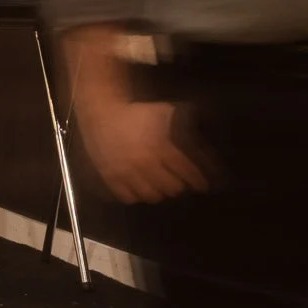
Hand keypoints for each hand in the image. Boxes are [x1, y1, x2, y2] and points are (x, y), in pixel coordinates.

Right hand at [76, 91, 207, 203]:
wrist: (101, 112)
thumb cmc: (135, 112)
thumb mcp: (164, 110)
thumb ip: (184, 121)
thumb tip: (205, 127)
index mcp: (160, 147)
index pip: (186, 172)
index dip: (198, 180)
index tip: (202, 185)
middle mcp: (144, 163)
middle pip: (171, 188)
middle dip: (179, 186)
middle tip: (179, 182)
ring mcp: (125, 172)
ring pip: (151, 196)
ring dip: (159, 192)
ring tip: (160, 186)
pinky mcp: (110, 176)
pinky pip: (128, 197)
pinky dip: (137, 196)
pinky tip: (140, 188)